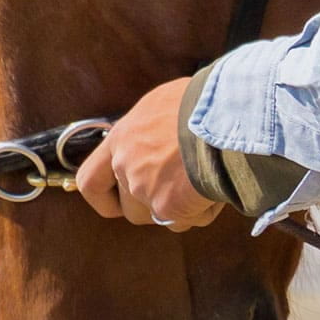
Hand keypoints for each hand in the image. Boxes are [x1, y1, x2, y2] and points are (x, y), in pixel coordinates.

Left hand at [78, 78, 221, 230]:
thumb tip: (168, 136)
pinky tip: (222, 189)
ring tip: (209, 184)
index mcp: (122, 137)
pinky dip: (205, 211)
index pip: (91, 181)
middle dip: (157, 206)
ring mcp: (144, 187)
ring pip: (159, 217)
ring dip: (181, 209)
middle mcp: (125, 164)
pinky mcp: (168, 206)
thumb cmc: (207, 100)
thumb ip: (156, 128)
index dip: (105, 199)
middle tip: (185, 190)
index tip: (120, 203)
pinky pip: (187, 220)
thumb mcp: (169, 101)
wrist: (228, 114)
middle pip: (131, 207)